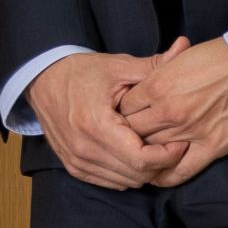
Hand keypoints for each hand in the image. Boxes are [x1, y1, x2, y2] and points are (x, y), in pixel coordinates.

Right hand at [27, 51, 177, 190]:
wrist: (42, 80)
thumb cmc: (83, 72)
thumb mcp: (119, 66)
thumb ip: (155, 64)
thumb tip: (185, 45)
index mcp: (96, 125)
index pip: (141, 159)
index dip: (167, 156)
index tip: (180, 141)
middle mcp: (83, 148)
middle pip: (135, 175)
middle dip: (160, 164)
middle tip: (173, 146)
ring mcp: (76, 160)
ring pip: (124, 182)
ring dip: (144, 171)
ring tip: (156, 149)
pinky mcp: (73, 167)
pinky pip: (108, 182)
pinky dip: (126, 174)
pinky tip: (135, 155)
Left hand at [109, 36, 227, 185]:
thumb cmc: (224, 56)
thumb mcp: (182, 57)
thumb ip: (158, 72)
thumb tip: (143, 84)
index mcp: (158, 85)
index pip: (125, 108)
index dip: (123, 114)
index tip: (127, 117)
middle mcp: (169, 111)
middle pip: (134, 133)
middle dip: (130, 136)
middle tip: (130, 138)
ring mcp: (190, 131)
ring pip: (152, 153)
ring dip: (145, 155)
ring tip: (142, 155)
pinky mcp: (212, 146)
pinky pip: (179, 171)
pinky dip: (165, 176)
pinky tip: (159, 174)